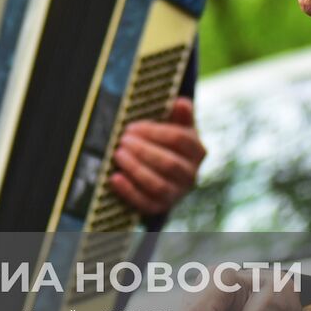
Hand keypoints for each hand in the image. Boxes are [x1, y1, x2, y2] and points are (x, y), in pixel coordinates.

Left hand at [108, 97, 203, 214]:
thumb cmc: (167, 143)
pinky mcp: (160, 207)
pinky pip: (145, 203)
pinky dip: (129, 191)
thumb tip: (180, 102)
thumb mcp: (176, 125)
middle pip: (169, 164)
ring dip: (135, 169)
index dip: (154, 132)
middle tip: (122, 140)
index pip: (180, 139)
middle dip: (142, 150)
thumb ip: (180, 114)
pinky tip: (114, 177)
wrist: (165, 173)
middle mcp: (190, 175)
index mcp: (196, 151)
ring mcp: (176, 194)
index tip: (132, 127)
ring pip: (157, 185)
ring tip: (118, 154)